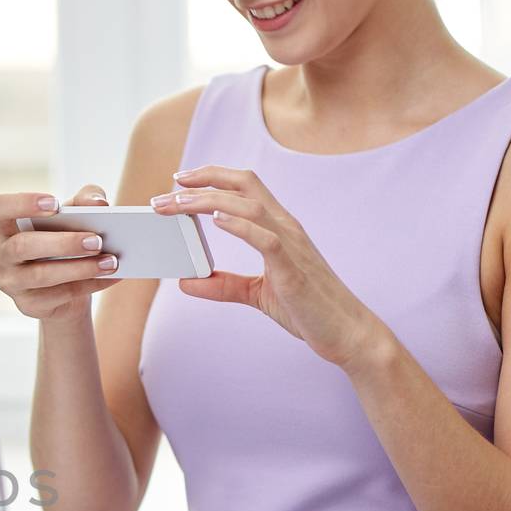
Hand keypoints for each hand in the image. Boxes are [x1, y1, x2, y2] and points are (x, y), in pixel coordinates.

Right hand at [0, 184, 120, 321]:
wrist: (65, 286)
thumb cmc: (64, 240)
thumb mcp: (74, 215)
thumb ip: (86, 200)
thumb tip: (99, 203)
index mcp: (4, 224)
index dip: (21, 204)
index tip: (55, 204)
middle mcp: (0, 254)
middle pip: (22, 245)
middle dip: (62, 243)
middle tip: (97, 240)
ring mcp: (10, 282)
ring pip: (41, 275)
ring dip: (80, 268)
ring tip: (111, 262)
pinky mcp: (27, 305)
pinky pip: (58, 295)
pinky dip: (89, 285)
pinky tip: (111, 277)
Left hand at [152, 166, 385, 367]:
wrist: (346, 333)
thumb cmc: (307, 309)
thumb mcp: (257, 294)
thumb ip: (224, 285)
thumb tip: (187, 282)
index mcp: (279, 229)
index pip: (245, 187)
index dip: (212, 177)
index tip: (179, 180)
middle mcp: (286, 228)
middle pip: (243, 186)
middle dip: (202, 182)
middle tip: (164, 193)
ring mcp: (291, 246)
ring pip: (249, 207)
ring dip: (208, 203)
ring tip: (177, 206)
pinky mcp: (292, 270)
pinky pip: (266, 240)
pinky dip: (240, 227)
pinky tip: (216, 221)